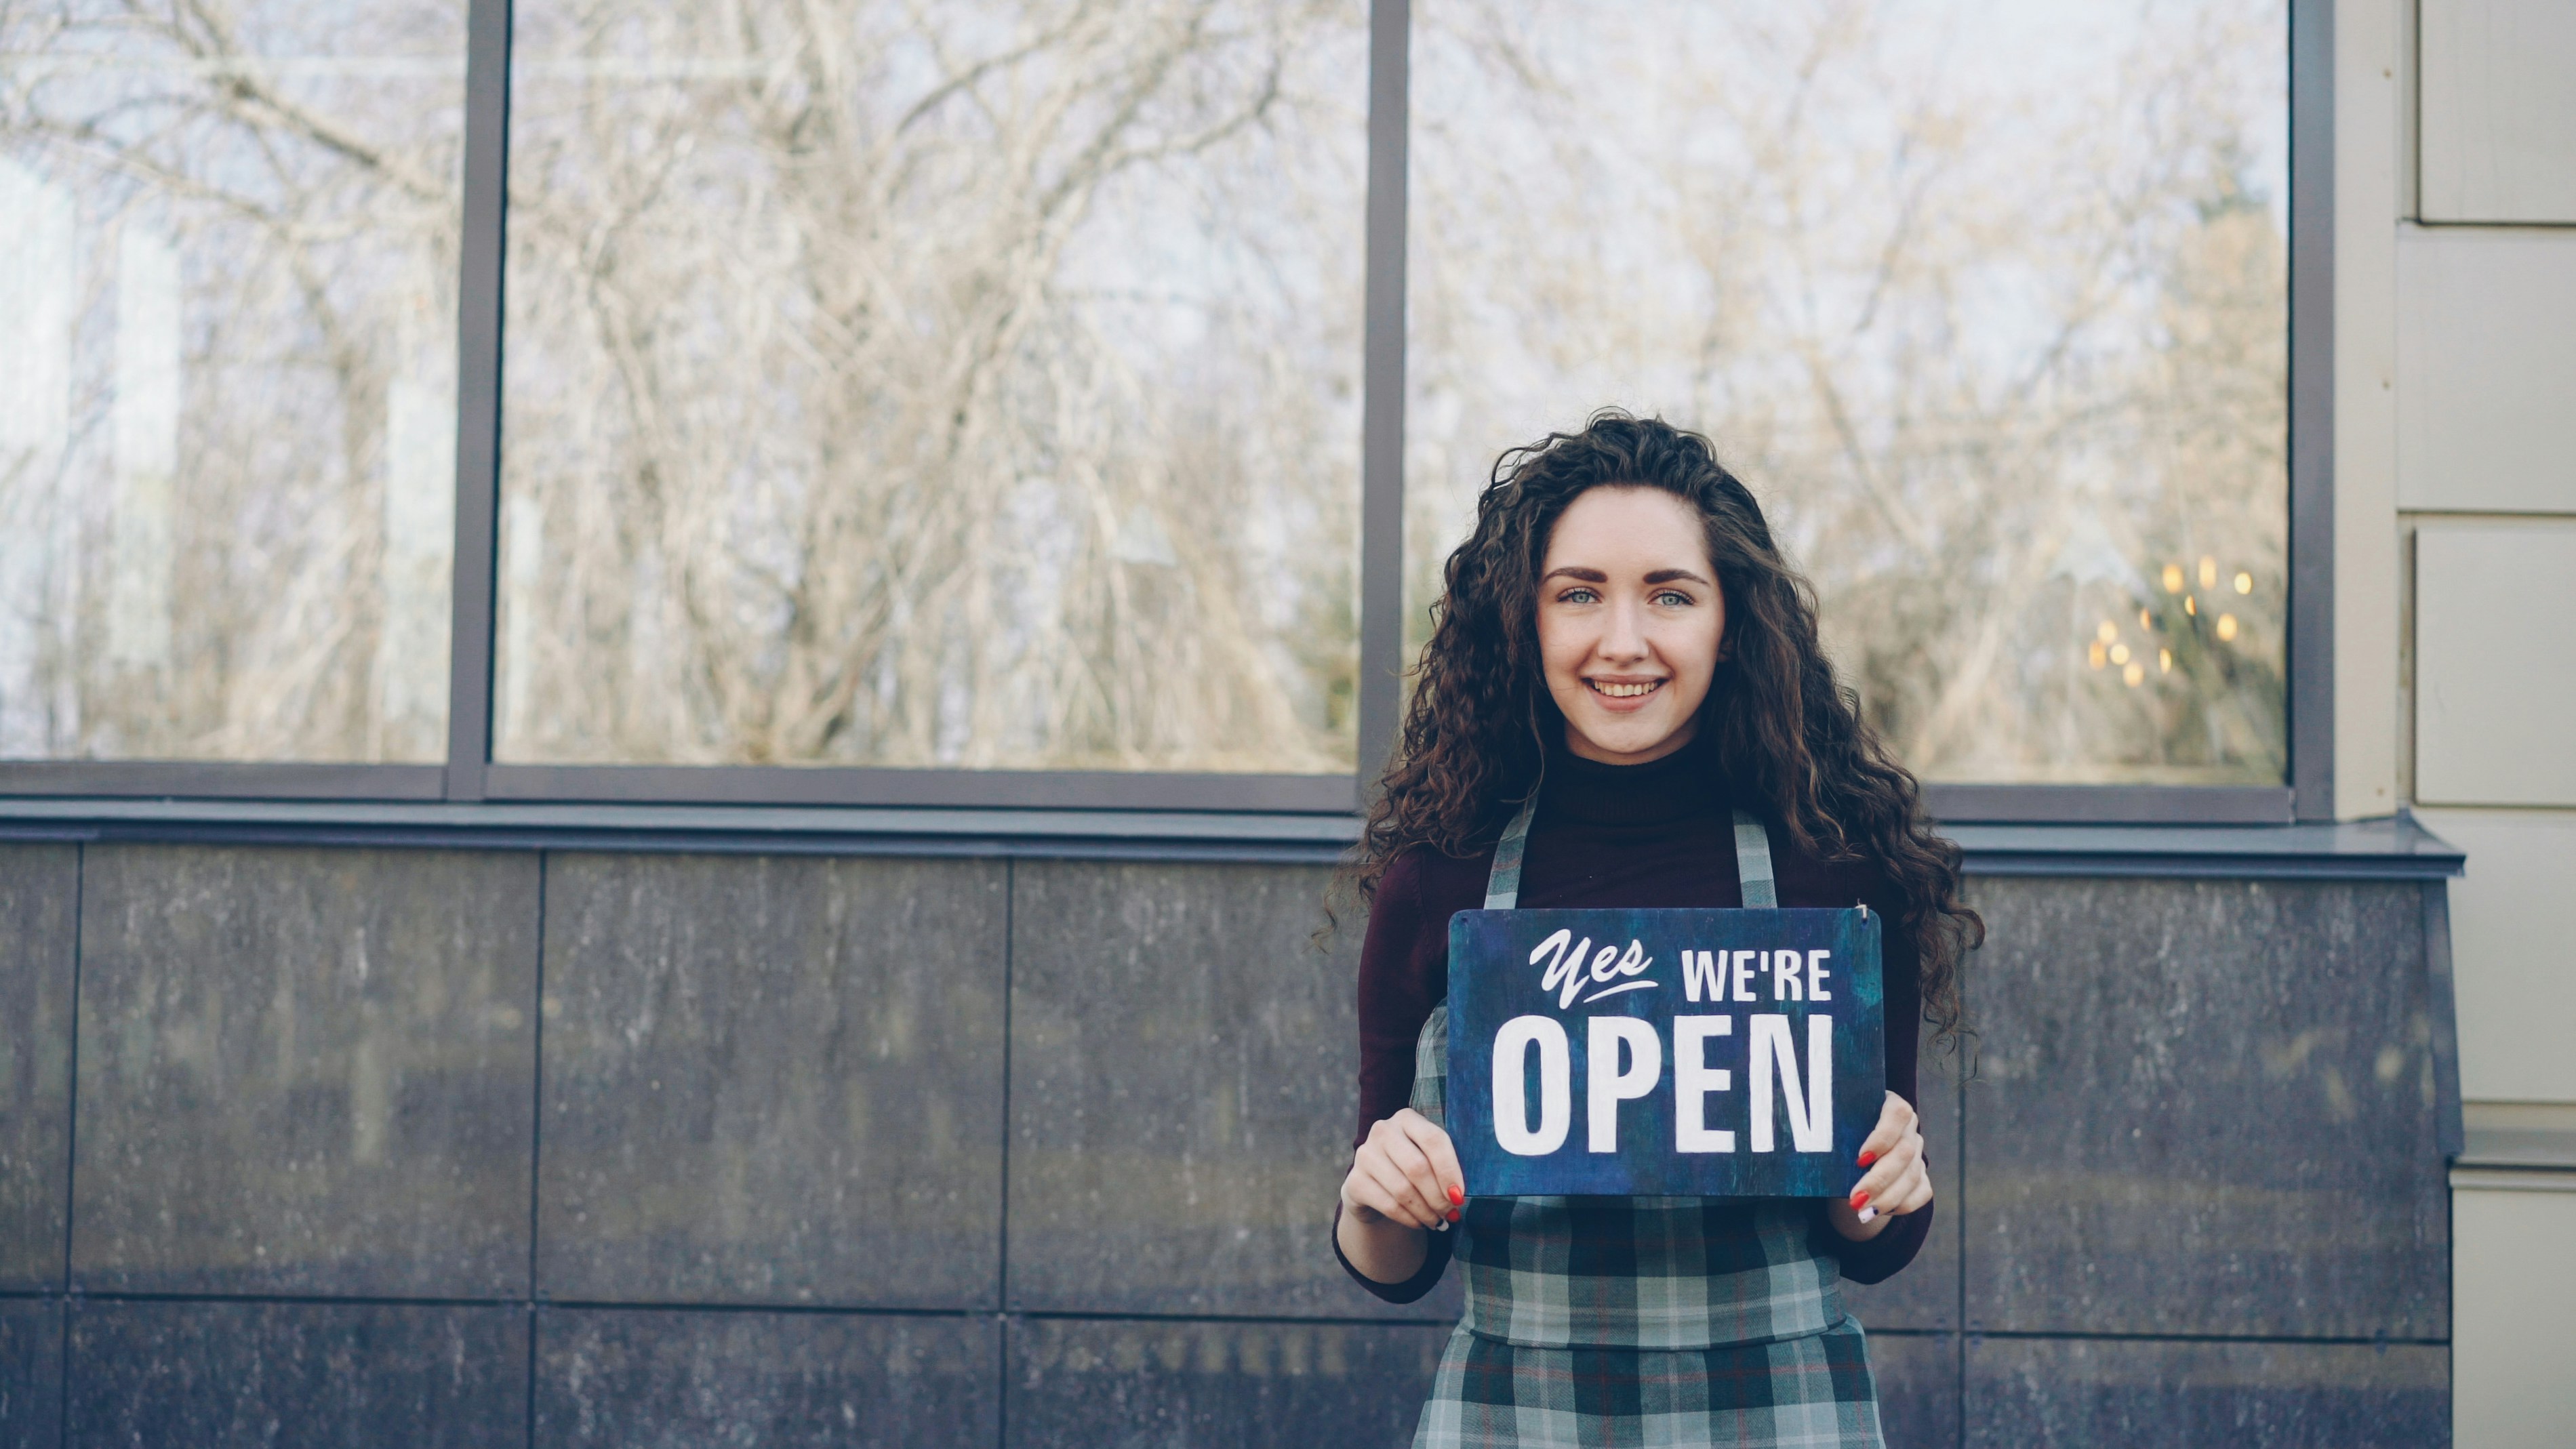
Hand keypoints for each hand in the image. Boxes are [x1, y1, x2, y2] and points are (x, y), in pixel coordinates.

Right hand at [1340, 1108, 1464, 1230]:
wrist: (1376, 1185)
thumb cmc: (1412, 1169)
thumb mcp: (1429, 1157)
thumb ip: (1446, 1166)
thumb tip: (1459, 1194)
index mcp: (1407, 1118)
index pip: (1433, 1140)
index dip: (1450, 1170)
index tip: (1460, 1195)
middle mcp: (1383, 1131)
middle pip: (1417, 1167)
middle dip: (1438, 1196)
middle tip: (1451, 1212)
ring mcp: (1365, 1155)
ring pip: (1403, 1189)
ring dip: (1425, 1211)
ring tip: (1437, 1220)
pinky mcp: (1355, 1181)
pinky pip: (1389, 1205)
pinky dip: (1409, 1219)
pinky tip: (1419, 1223)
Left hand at [1826, 1091, 1931, 1241]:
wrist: (1850, 1153)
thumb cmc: (1839, 1134)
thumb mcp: (1835, 1126)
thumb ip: (1829, 1130)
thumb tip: (1807, 1146)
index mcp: (1890, 1105)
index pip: (1897, 1114)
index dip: (1882, 1137)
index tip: (1860, 1159)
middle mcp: (1908, 1128)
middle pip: (1904, 1153)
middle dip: (1879, 1179)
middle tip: (1855, 1199)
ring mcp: (1917, 1152)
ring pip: (1912, 1177)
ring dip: (1887, 1198)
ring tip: (1862, 1213)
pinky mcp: (1921, 1175)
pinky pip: (1921, 1192)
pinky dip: (1901, 1205)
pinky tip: (1877, 1212)